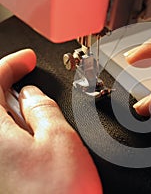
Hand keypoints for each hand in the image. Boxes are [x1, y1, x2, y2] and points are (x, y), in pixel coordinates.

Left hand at [0, 49, 101, 193]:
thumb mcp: (60, 139)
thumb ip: (43, 109)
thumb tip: (32, 95)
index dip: (11, 65)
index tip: (26, 59)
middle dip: (8, 87)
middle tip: (31, 86)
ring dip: (13, 112)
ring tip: (38, 121)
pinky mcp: (0, 176)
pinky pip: (1, 142)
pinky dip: (12, 131)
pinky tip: (32, 140)